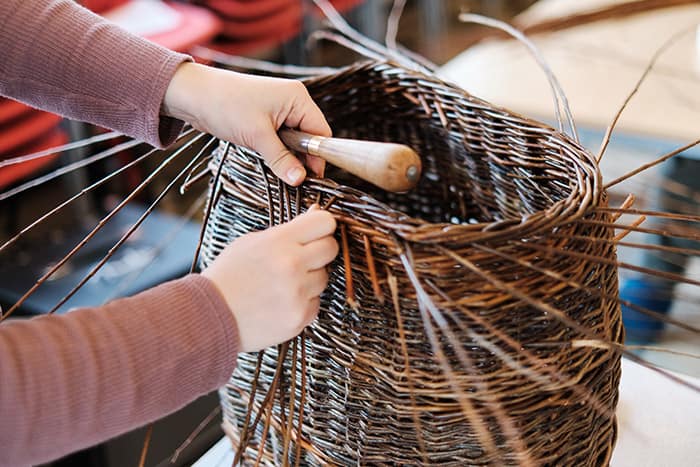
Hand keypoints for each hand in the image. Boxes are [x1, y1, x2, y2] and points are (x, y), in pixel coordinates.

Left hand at [162, 62, 330, 184]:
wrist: (193, 95)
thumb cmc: (226, 106)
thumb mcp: (257, 137)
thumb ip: (281, 160)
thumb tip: (300, 180)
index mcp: (298, 98)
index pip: (321, 132)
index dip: (318, 157)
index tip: (311, 179)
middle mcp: (293, 101)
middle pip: (309, 137)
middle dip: (302, 158)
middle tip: (293, 179)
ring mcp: (280, 109)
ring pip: (294, 140)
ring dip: (287, 156)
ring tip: (279, 170)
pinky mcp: (267, 117)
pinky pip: (281, 139)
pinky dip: (277, 151)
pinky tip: (270, 160)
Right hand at [201, 207, 337, 351]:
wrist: (209, 316)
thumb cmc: (229, 276)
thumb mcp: (251, 242)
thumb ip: (286, 231)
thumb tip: (316, 213)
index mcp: (279, 241)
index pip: (325, 222)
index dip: (321, 226)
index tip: (316, 232)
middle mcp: (292, 266)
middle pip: (331, 248)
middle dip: (320, 251)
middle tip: (302, 258)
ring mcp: (297, 293)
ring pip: (324, 278)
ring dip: (310, 279)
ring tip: (283, 284)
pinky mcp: (299, 317)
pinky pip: (316, 303)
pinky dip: (304, 303)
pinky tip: (281, 302)